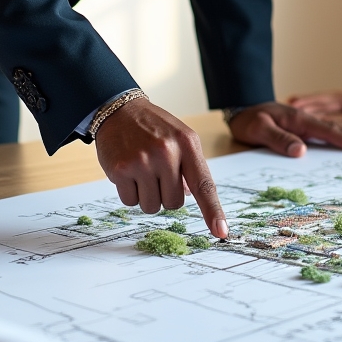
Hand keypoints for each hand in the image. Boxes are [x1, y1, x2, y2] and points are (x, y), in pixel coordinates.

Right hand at [95, 97, 228, 238]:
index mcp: (187, 144)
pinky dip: (129, 192)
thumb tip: (190, 195)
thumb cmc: (154, 127)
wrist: (120, 110)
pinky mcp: (121, 169)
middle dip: (166, 194)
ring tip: (142, 169)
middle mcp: (167, 152)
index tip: (221, 232)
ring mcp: (142, 161)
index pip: (204, 184)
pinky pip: (130, 202)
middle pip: (174, 203)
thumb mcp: (180, 137)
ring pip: (152, 206)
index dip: (213, 211)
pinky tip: (128, 170)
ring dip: (147, 195)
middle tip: (157, 171)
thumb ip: (190, 167)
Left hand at [228, 102, 341, 156]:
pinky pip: (322, 133)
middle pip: (335, 129)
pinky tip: (341, 142)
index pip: (328, 131)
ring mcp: (302, 123)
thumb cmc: (248, 120)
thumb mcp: (258, 130)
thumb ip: (278, 139)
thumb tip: (301, 151)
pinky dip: (336, 137)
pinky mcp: (299, 127)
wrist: (240, 109)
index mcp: (298, 119)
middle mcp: (304, 120)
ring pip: (330, 130)